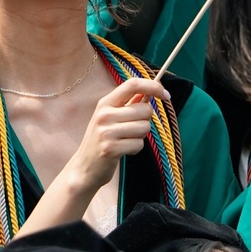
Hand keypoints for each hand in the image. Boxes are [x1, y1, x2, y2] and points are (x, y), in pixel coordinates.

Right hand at [63, 78, 169, 192]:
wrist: (84, 167)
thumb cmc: (102, 139)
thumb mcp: (111, 117)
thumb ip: (130, 103)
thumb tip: (152, 90)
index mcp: (105, 103)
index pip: (133, 84)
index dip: (153, 86)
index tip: (166, 94)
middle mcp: (104, 114)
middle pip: (145, 109)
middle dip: (146, 120)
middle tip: (132, 129)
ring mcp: (106, 132)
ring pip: (144, 127)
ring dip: (140, 136)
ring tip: (126, 140)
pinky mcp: (111, 148)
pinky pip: (139, 144)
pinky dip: (135, 148)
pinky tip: (124, 150)